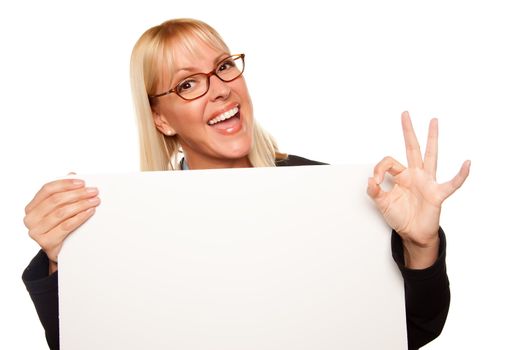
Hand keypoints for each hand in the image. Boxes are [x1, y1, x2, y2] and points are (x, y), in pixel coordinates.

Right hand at [23, 176, 99, 273]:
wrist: (60, 251)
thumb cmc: (60, 226)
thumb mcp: (61, 208)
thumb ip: (64, 191)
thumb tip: (72, 173)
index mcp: (31, 206)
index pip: (47, 189)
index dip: (65, 184)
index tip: (82, 182)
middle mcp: (30, 218)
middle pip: (56, 201)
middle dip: (77, 194)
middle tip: (94, 191)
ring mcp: (36, 231)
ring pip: (62, 213)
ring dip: (81, 205)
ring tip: (95, 201)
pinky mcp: (46, 242)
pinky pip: (66, 226)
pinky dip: (80, 217)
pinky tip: (90, 212)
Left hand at [367, 111, 469, 268]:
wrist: (413, 234)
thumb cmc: (401, 217)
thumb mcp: (382, 204)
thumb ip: (374, 192)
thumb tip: (369, 180)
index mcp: (402, 176)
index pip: (389, 162)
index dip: (379, 169)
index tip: (375, 182)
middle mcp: (416, 175)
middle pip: (412, 148)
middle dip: (408, 131)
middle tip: (405, 114)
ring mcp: (428, 182)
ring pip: (431, 156)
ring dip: (432, 139)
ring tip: (433, 122)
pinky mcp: (437, 194)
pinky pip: (452, 183)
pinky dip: (460, 175)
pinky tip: (466, 164)